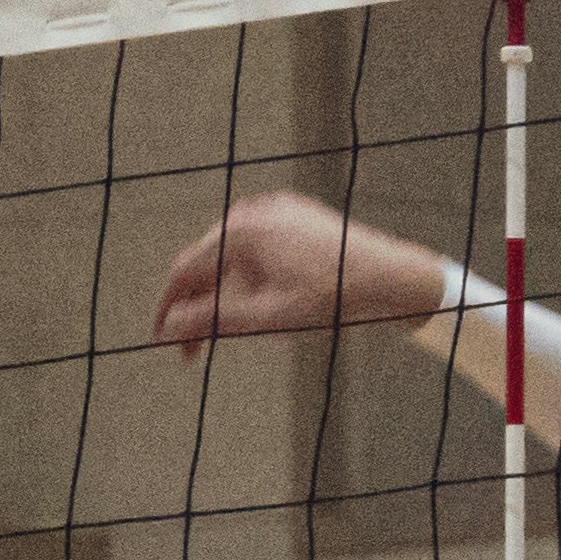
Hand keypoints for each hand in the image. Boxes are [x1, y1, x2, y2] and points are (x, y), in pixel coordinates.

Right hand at [152, 190, 461, 351]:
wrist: (395, 279)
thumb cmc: (334, 300)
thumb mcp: (267, 319)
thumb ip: (212, 320)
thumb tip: (168, 326)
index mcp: (239, 234)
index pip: (183, 273)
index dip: (169, 311)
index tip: (164, 343)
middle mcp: (252, 213)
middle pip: (204, 261)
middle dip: (195, 304)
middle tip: (196, 349)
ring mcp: (276, 210)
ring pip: (229, 253)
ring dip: (221, 290)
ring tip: (231, 329)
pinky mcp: (297, 215)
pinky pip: (256, 243)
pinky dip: (248, 271)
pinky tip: (260, 299)